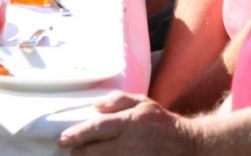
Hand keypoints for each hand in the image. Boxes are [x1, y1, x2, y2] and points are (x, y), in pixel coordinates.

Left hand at [60, 92, 195, 153]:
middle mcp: (130, 143)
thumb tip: (96, 106)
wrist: (187, 144)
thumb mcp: (142, 102)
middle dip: (80, 152)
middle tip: (68, 150)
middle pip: (97, 150)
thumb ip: (118, 100)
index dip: (78, 134)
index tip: (63, 138)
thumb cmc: (161, 122)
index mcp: (129, 123)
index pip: (97, 128)